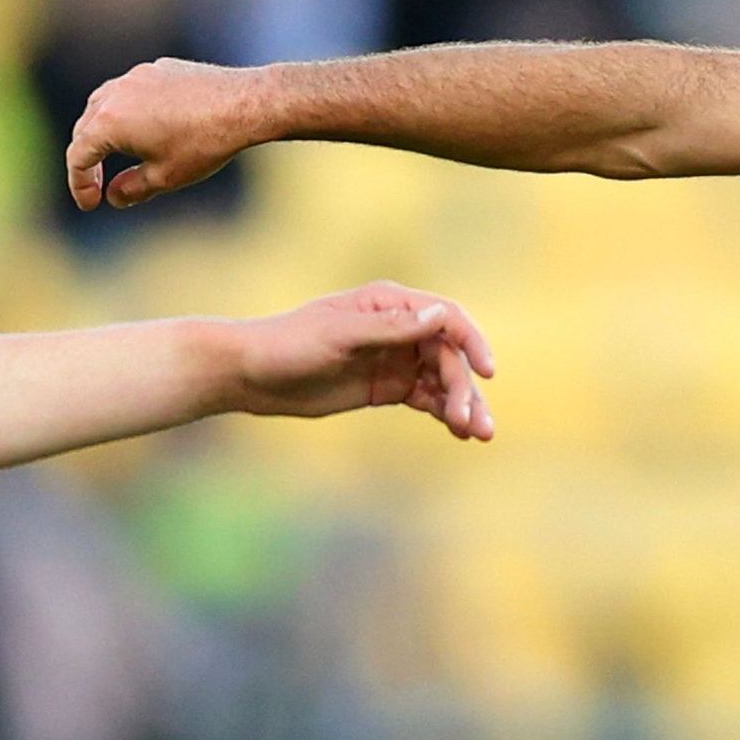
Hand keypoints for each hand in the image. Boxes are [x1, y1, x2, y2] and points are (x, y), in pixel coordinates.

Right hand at [65, 56, 269, 211]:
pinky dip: (126, 112)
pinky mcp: (158, 69)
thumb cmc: (203, 143)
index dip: (79, 184)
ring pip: (103, 104)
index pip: (78, 156)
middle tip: (98, 186)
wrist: (243, 104)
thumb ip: (131, 189)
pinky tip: (146, 129)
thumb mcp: (164, 177)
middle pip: (85, 128)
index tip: (91, 204)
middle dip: (87, 159)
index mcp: (109, 122)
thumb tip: (114, 196)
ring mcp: (136, 77)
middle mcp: (116, 93)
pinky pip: (130, 91)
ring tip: (114, 155)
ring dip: (102, 131)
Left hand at [220, 282, 496, 439]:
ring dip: (462, 405)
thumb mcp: (339, 337)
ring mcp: (394, 358)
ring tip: (478, 435)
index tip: (486, 374)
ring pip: (442, 381)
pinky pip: (425, 399)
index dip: (472, 344)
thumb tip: (441, 316)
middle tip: (473, 425)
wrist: (252, 375)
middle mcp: (399, 328)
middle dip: (466, 389)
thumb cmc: (289, 346)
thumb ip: (390, 329)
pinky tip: (459, 432)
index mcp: (390, 304)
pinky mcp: (385, 387)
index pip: (447, 319)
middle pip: (449, 357)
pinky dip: (444, 414)